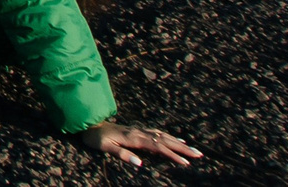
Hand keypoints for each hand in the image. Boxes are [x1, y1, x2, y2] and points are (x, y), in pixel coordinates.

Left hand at [79, 122, 200, 167]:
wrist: (89, 124)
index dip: (171, 154)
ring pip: (163, 136)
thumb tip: (139, 163)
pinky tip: (177, 139)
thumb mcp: (105, 147)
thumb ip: (122, 154)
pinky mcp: (138, 131)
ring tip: (193, 149)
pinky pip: (158, 133)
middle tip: (198, 154)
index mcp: (133, 137)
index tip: (185, 162)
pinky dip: (170, 137)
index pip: (157, 147)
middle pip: (164, 140)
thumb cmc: (96, 138)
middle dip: (182, 148)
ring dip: (179, 142)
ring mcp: (139, 130)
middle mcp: (139, 132)